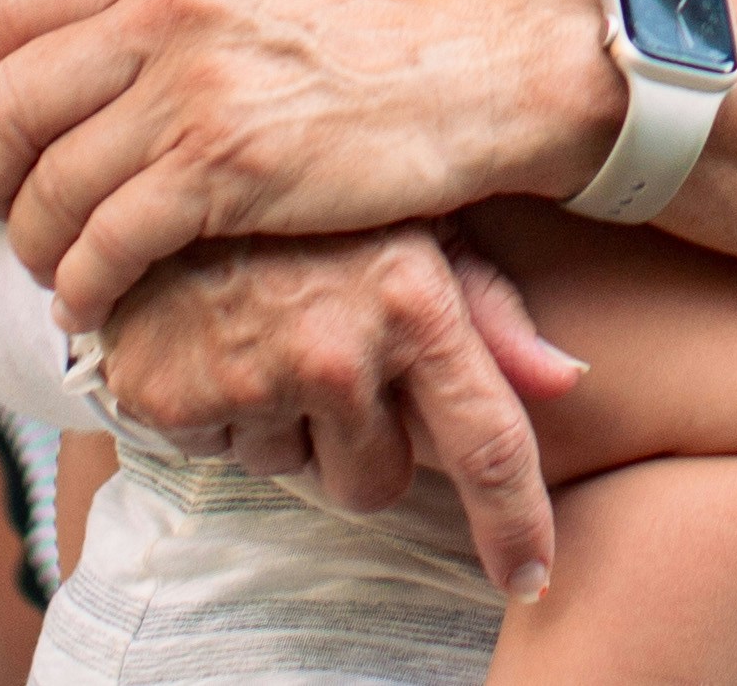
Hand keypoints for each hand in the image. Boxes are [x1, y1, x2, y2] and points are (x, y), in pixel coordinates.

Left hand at [0, 0, 607, 330]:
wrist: (482, 75)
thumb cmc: (367, 18)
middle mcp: (164, 7)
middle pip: (1, 105)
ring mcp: (193, 90)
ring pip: (47, 189)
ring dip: (32, 247)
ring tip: (53, 266)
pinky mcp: (228, 171)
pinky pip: (107, 246)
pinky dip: (84, 288)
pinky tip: (95, 303)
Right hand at [80, 227, 589, 599]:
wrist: (169, 159)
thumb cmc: (315, 196)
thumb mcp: (416, 224)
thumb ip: (492, 310)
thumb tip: (567, 380)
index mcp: (414, 303)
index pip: (486, 443)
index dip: (514, 522)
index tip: (529, 577)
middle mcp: (340, 350)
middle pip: (379, 480)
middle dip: (362, 439)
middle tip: (330, 354)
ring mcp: (255, 377)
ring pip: (297, 469)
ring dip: (287, 422)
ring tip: (267, 331)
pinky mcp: (177, 398)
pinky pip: (223, 452)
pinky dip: (220, 411)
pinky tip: (216, 339)